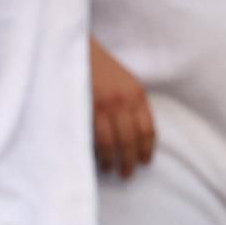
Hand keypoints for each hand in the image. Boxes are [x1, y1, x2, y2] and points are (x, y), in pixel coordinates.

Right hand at [90, 38, 156, 178]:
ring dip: (115, 161)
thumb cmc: (98, 68)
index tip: (146, 161)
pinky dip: (99, 153)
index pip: (148, 128)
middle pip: (134, 139)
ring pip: (116, 143)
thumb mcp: (122, 81)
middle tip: (128, 173)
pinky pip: (97, 138)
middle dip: (132, 159)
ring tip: (113, 171)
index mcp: (137, 93)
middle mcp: (125, 100)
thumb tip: (134, 133)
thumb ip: (130, 103)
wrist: (77, 50)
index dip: (148, 148)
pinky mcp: (88, 109)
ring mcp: (106, 105)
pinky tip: (98, 161)